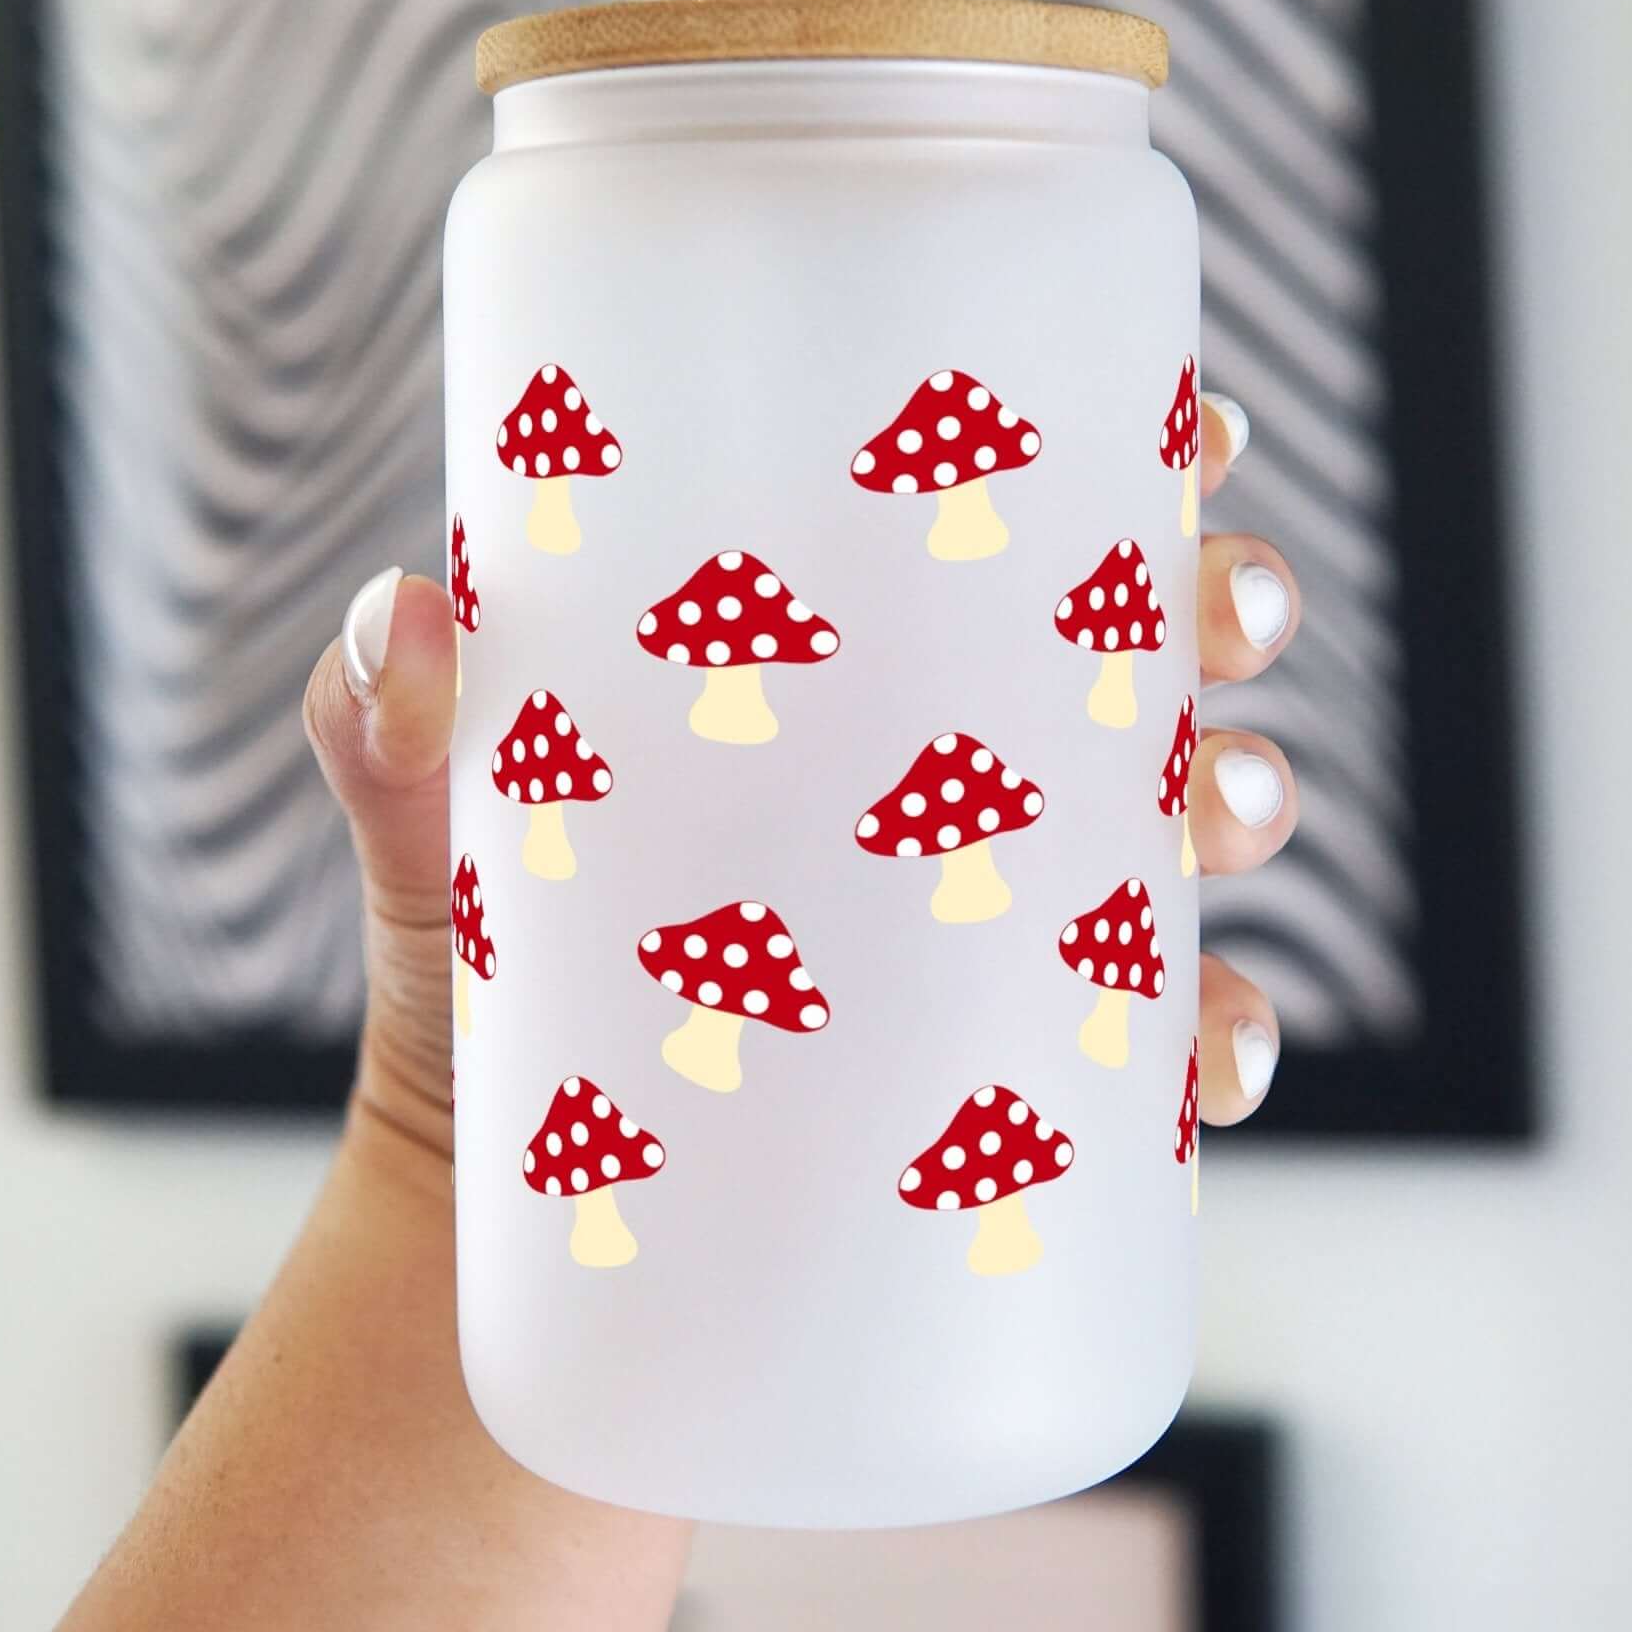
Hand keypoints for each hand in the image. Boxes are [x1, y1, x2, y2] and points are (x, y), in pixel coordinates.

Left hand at [302, 392, 1296, 1151]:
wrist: (494, 1204)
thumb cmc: (478, 973)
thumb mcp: (430, 834)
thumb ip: (384, 728)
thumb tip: (404, 612)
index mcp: (835, 678)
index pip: (997, 538)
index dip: (1125, 462)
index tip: (1199, 428)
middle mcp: (935, 785)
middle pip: (1132, 658)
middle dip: (1222, 607)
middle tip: (1220, 617)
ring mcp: (980, 928)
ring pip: (1174, 835)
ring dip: (1247, 799)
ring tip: (1229, 810)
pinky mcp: (998, 1079)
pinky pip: (1149, 1052)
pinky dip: (1215, 1045)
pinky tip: (1214, 1059)